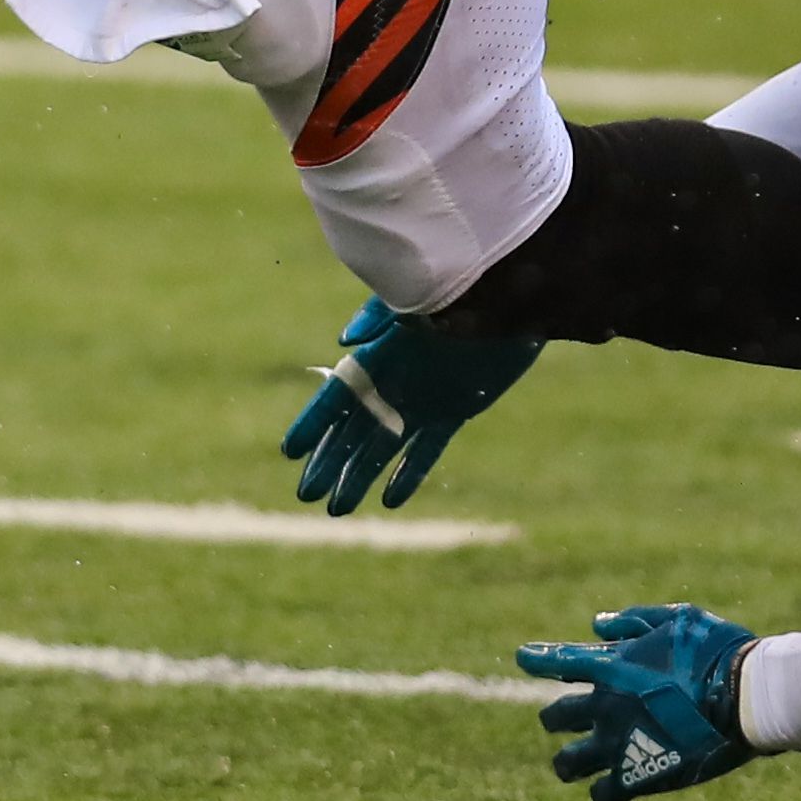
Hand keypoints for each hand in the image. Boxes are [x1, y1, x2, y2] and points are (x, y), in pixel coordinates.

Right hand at [279, 296, 540, 512]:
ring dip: (359, 477)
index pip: (336, 397)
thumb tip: (346, 342)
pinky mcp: (455, 411)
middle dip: (328, 462)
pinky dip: (408, 474)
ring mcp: (423, 400)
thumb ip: (377, 315)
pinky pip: (426, 450)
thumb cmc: (460, 291)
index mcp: (377, 355)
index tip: (288, 452)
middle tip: (305, 494)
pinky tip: (389, 500)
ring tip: (337, 509)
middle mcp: (395, 382)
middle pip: (352, 431)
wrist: (511, 298)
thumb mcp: (413, 299)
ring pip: (383, 447)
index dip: (312, 424)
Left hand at [518, 602, 758, 800]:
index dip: (536, 659)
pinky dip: (603, 794)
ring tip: (569, 766)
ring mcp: (618, 744)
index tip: (521, 658)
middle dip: (554, 718)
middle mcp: (605, 706)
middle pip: (556, 717)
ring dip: (567, 763)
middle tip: (557, 721)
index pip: (558, 661)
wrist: (745, 698)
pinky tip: (608, 794)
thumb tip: (597, 624)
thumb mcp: (676, 619)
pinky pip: (604, 795)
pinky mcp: (637, 777)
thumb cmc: (717, 651)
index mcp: (611, 666)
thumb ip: (633, 621)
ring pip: (568, 763)